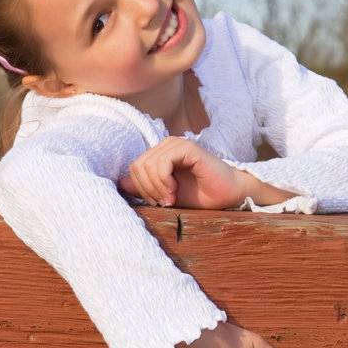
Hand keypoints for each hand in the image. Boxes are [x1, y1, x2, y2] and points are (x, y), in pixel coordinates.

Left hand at [118, 138, 248, 211]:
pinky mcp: (188, 148)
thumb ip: (144, 188)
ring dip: (157, 187)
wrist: (227, 196)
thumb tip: (121, 183)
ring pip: (148, 164)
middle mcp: (166, 146)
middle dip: (148, 190)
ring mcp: (177, 145)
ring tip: (171, 199)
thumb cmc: (200, 196)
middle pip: (138, 166)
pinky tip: (175, 191)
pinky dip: (164, 180)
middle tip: (165, 202)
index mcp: (159, 155)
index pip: (134, 168)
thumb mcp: (165, 196)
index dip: (141, 189)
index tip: (158, 203)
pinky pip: (163, 161)